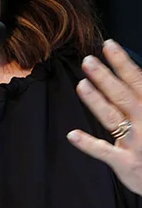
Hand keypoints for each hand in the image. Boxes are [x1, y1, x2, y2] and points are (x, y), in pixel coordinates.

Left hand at [68, 39, 141, 194]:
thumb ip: (141, 96)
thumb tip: (132, 75)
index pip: (137, 81)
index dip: (122, 63)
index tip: (108, 45)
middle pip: (122, 96)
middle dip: (105, 77)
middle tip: (87, 60)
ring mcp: (135, 143)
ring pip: (112, 119)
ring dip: (96, 101)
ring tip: (82, 85)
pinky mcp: (126, 163)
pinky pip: (104, 152)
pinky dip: (88, 144)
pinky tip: (72, 135)